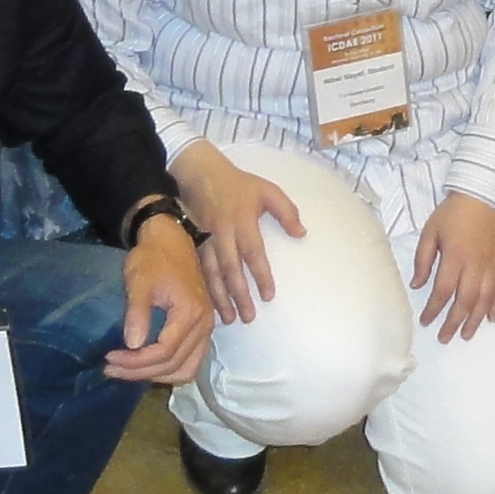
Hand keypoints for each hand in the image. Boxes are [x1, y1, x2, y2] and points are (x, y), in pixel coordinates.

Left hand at [108, 212, 215, 384]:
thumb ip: (138, 313)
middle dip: (141, 372)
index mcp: (190, 313)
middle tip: (111, 367)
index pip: (164, 352)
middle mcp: (204, 325)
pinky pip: (190, 360)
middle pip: (175, 364)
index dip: (135, 362)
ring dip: (157, 375)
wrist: (171, 239)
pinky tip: (147, 365)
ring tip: (128, 371)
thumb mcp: (140, 282)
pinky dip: (169, 368)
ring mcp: (206, 328)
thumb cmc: (153, 257)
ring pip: (186, 368)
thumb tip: (133, 345)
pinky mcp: (201, 328)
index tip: (109, 358)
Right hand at [177, 147, 303, 324]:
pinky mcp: (193, 243)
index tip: (269, 296)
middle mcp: (222, 233)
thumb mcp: (267, 190)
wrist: (199, 174)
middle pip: (231, 269)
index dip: (261, 275)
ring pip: (212, 273)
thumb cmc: (238, 184)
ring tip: (229, 319)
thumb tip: (302, 233)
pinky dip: (205, 289)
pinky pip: (198, 270)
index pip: (253, 252)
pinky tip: (210, 305)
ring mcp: (205, 239)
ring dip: (220, 298)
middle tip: (248, 317)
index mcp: (242, 220)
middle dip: (239, 295)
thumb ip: (286, 211)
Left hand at [410, 194, 494, 342]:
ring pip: (485, 299)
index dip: (433, 309)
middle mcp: (475, 266)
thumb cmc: (453, 213)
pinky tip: (492, 317)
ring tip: (466, 334)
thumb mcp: (430, 231)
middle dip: (454, 322)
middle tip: (445, 338)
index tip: (425, 321)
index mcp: (455, 258)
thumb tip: (416, 284)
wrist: (484, 194)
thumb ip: (423, 259)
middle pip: (465, 302)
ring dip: (476, 320)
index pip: (443, 291)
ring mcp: (492, 265)